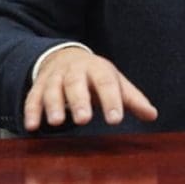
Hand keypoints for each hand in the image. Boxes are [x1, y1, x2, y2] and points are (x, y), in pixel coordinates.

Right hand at [24, 48, 158, 131]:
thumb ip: (132, 99)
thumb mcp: (115, 82)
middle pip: (76, 83)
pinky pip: (33, 97)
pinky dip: (31, 111)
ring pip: (53, 89)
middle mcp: (75, 70)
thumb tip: (153, 115)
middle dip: (79, 101)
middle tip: (84, 119)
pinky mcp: (38, 85)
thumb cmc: (96, 76)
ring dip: (53, 105)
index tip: (115, 119)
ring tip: (56, 122)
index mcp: (98, 69)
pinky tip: (32, 127)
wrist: (65, 57)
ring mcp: (55, 77)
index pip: (107, 83)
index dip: (111, 100)